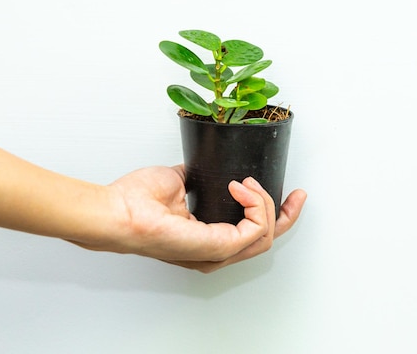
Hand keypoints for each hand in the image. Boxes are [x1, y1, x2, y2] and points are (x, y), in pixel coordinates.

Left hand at [105, 165, 305, 272]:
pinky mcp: (216, 247)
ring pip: (265, 234)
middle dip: (287, 214)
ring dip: (265, 204)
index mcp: (208, 238)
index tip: (289, 194)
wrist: (119, 209)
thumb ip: (199, 177)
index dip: (274, 213)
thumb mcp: (178, 181)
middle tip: (296, 194)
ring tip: (247, 183)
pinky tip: (241, 188)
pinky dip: (255, 205)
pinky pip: (254, 229)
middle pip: (268, 239)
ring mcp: (217, 253)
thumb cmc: (137, 201)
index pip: (253, 233)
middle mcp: (216, 251)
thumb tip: (207, 163)